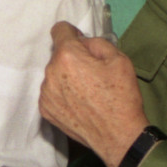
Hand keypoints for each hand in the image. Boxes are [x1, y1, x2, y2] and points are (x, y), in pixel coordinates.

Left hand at [40, 21, 148, 166]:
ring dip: (66, 76)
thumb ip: (97, 42)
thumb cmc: (121, 97)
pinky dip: (62, 93)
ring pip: (54, 73)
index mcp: (68, 56)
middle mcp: (51, 72)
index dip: (73, 33)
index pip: (60, 30)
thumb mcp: (119, 59)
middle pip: (58, 54)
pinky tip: (78, 103)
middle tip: (92, 72)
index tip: (82, 43)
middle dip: (73, 57)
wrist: (118, 136)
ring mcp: (46, 93)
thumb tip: (82, 43)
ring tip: (86, 91)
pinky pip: (51, 91)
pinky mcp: (45, 110)